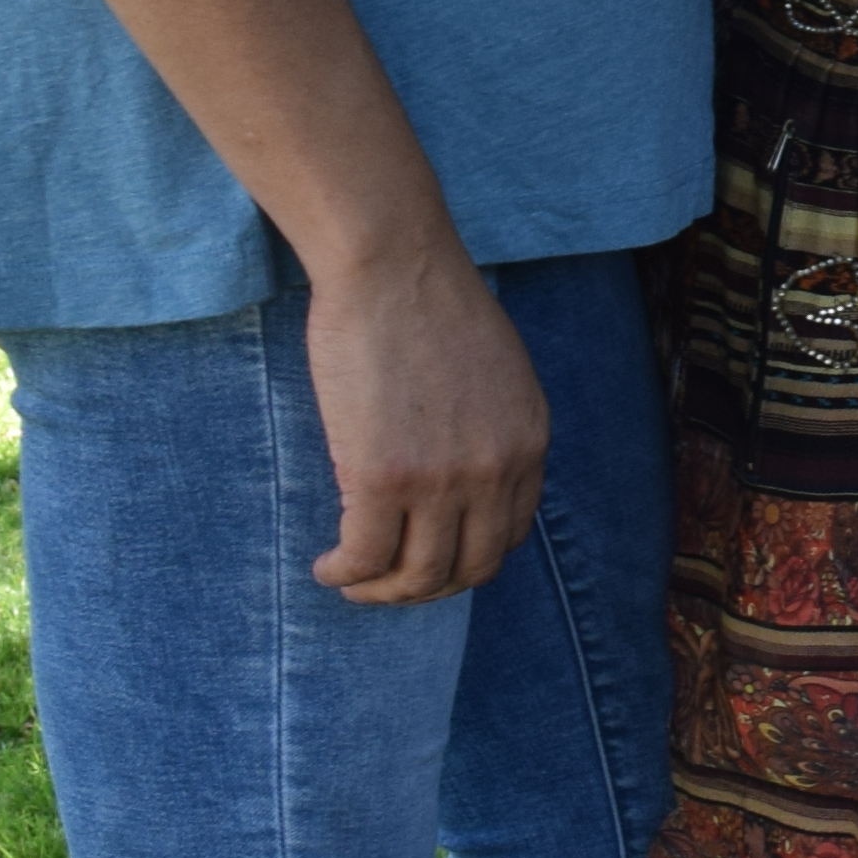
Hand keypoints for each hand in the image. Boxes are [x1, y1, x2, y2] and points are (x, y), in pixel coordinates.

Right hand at [299, 235, 548, 603]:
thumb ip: (492, 428)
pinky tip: (328, 565)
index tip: (428, 554)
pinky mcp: (383, 476)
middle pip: (470, 569)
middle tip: (386, 582)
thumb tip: (464, 476)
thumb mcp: (496, 372)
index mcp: (530, 442)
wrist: (391, 265)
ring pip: (418, 576)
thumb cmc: (429, 304)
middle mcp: (497, 470)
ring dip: (381, 592)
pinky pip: (366, 557)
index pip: (509, 535)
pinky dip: (345, 573)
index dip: (465, 558)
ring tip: (350, 579)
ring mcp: (443, 478)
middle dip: (425, 588)